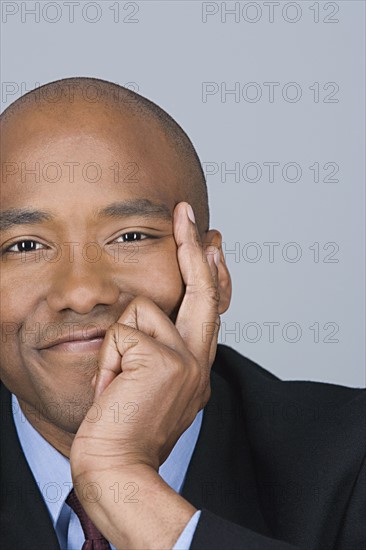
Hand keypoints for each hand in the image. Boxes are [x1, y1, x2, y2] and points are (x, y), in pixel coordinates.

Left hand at [69, 201, 220, 547]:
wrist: (118, 468)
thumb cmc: (125, 431)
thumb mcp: (149, 389)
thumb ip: (159, 354)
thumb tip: (148, 316)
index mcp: (195, 366)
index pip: (209, 309)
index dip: (210, 274)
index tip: (210, 245)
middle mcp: (198, 361)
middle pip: (202, 290)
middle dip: (192, 246)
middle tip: (185, 212)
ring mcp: (185, 360)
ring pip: (142, 310)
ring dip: (116, 345)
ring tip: (114, 382)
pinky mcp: (164, 361)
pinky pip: (121, 333)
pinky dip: (106, 361)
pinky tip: (110, 389)